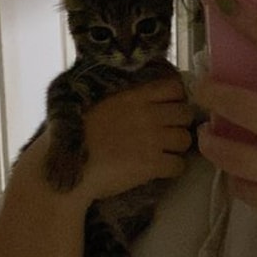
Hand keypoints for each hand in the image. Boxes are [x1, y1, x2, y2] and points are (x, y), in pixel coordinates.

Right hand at [81, 76, 194, 198]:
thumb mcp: (101, 104)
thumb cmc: (77, 137)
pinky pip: (179, 165)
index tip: (167, 109)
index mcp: (134, 95)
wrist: (70, 170)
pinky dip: (172, 168)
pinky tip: (159, 169)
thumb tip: (146, 97)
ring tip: (163, 152)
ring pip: (186, 139)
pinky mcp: (152, 165)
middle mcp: (147, 114)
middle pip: (185, 113)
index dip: (175, 98)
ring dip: (177, 147)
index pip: (174, 86)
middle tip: (167, 134)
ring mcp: (152, 139)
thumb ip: (126, 97)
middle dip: (179, 124)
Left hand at [194, 0, 256, 256]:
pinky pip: (242, 187)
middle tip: (200, 87)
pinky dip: (235, 177)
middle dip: (211, 92)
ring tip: (206, 134)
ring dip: (210, 140)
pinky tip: (237, 170)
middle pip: (242, 104)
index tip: (226, 5)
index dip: (255, 23)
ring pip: (229, 152)